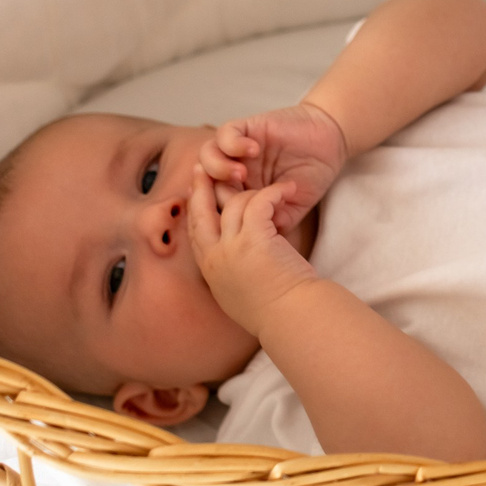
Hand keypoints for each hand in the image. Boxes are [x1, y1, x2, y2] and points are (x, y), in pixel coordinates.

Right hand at [186, 176, 319, 329]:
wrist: (292, 319)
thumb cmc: (278, 311)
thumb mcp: (241, 295)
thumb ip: (233, 275)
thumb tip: (239, 265)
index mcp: (210, 272)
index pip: (195, 234)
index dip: (194, 211)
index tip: (194, 194)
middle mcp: (214, 258)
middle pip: (199, 214)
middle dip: (200, 188)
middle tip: (201, 167)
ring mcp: (231, 248)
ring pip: (232, 204)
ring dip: (252, 190)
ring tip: (274, 189)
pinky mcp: (253, 239)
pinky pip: (258, 202)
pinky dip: (273, 192)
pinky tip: (287, 189)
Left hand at [199, 102, 348, 234]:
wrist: (330, 143)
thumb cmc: (311, 176)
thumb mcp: (292, 208)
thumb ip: (272, 223)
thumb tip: (253, 243)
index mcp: (241, 194)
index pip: (213, 206)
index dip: (216, 213)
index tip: (235, 219)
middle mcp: (235, 172)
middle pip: (204, 184)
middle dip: (215, 193)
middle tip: (237, 195)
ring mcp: (239, 150)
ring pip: (206, 157)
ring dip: (218, 167)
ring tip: (241, 173)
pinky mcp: (247, 127)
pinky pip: (225, 134)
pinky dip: (233, 143)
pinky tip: (255, 149)